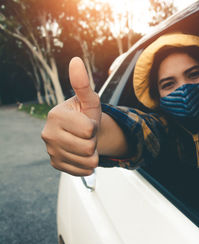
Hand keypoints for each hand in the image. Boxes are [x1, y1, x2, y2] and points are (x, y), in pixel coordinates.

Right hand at [41, 57, 100, 175]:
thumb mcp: (89, 100)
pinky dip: (88, 165)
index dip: (94, 126)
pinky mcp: (56, 164)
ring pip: (88, 161)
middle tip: (87, 135)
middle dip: (94, 141)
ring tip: (86, 144)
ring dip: (93, 154)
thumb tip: (76, 60)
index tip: (88, 122)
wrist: (82, 132)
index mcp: (55, 116)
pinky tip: (83, 155)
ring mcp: (51, 151)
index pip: (89, 130)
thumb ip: (83, 84)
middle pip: (88, 147)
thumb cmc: (86, 114)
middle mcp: (48, 134)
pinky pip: (83, 171)